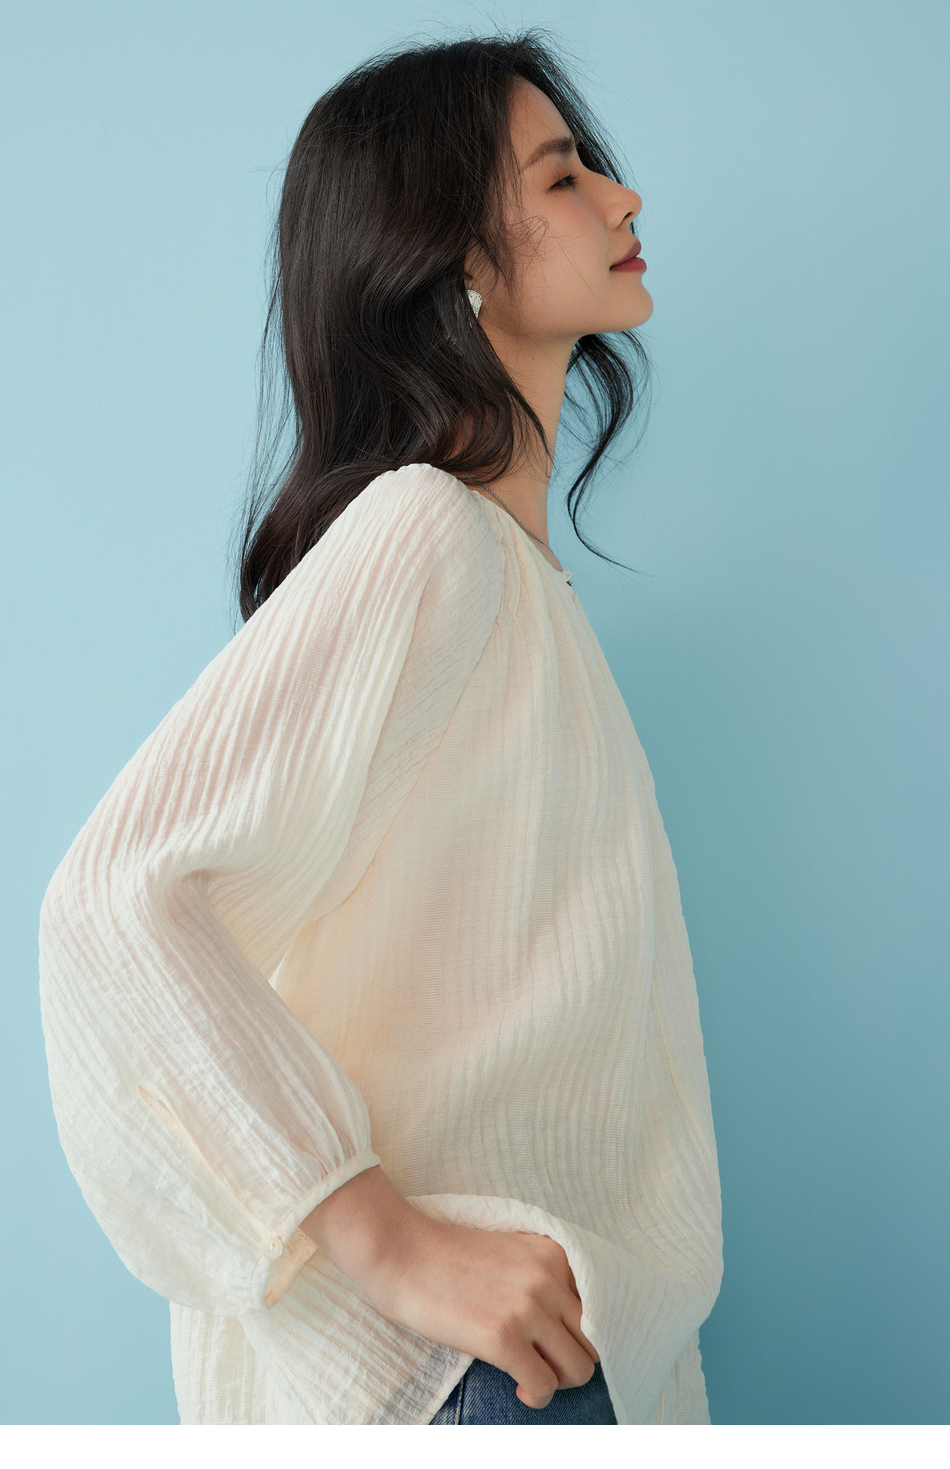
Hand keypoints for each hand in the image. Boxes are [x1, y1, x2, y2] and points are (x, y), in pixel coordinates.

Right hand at [300, 1165, 598, 1409]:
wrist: (400, 1253)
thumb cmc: (445, 1256)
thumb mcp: (508, 1252)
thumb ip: (540, 1277)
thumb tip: (563, 1323)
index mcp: (552, 1255)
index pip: (595, 1307)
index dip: (577, 1332)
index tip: (555, 1342)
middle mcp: (547, 1279)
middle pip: (593, 1340)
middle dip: (570, 1359)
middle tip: (543, 1363)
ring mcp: (528, 1309)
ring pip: (579, 1368)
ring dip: (558, 1381)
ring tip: (531, 1377)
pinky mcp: (503, 1339)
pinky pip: (545, 1385)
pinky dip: (537, 1396)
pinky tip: (518, 1388)